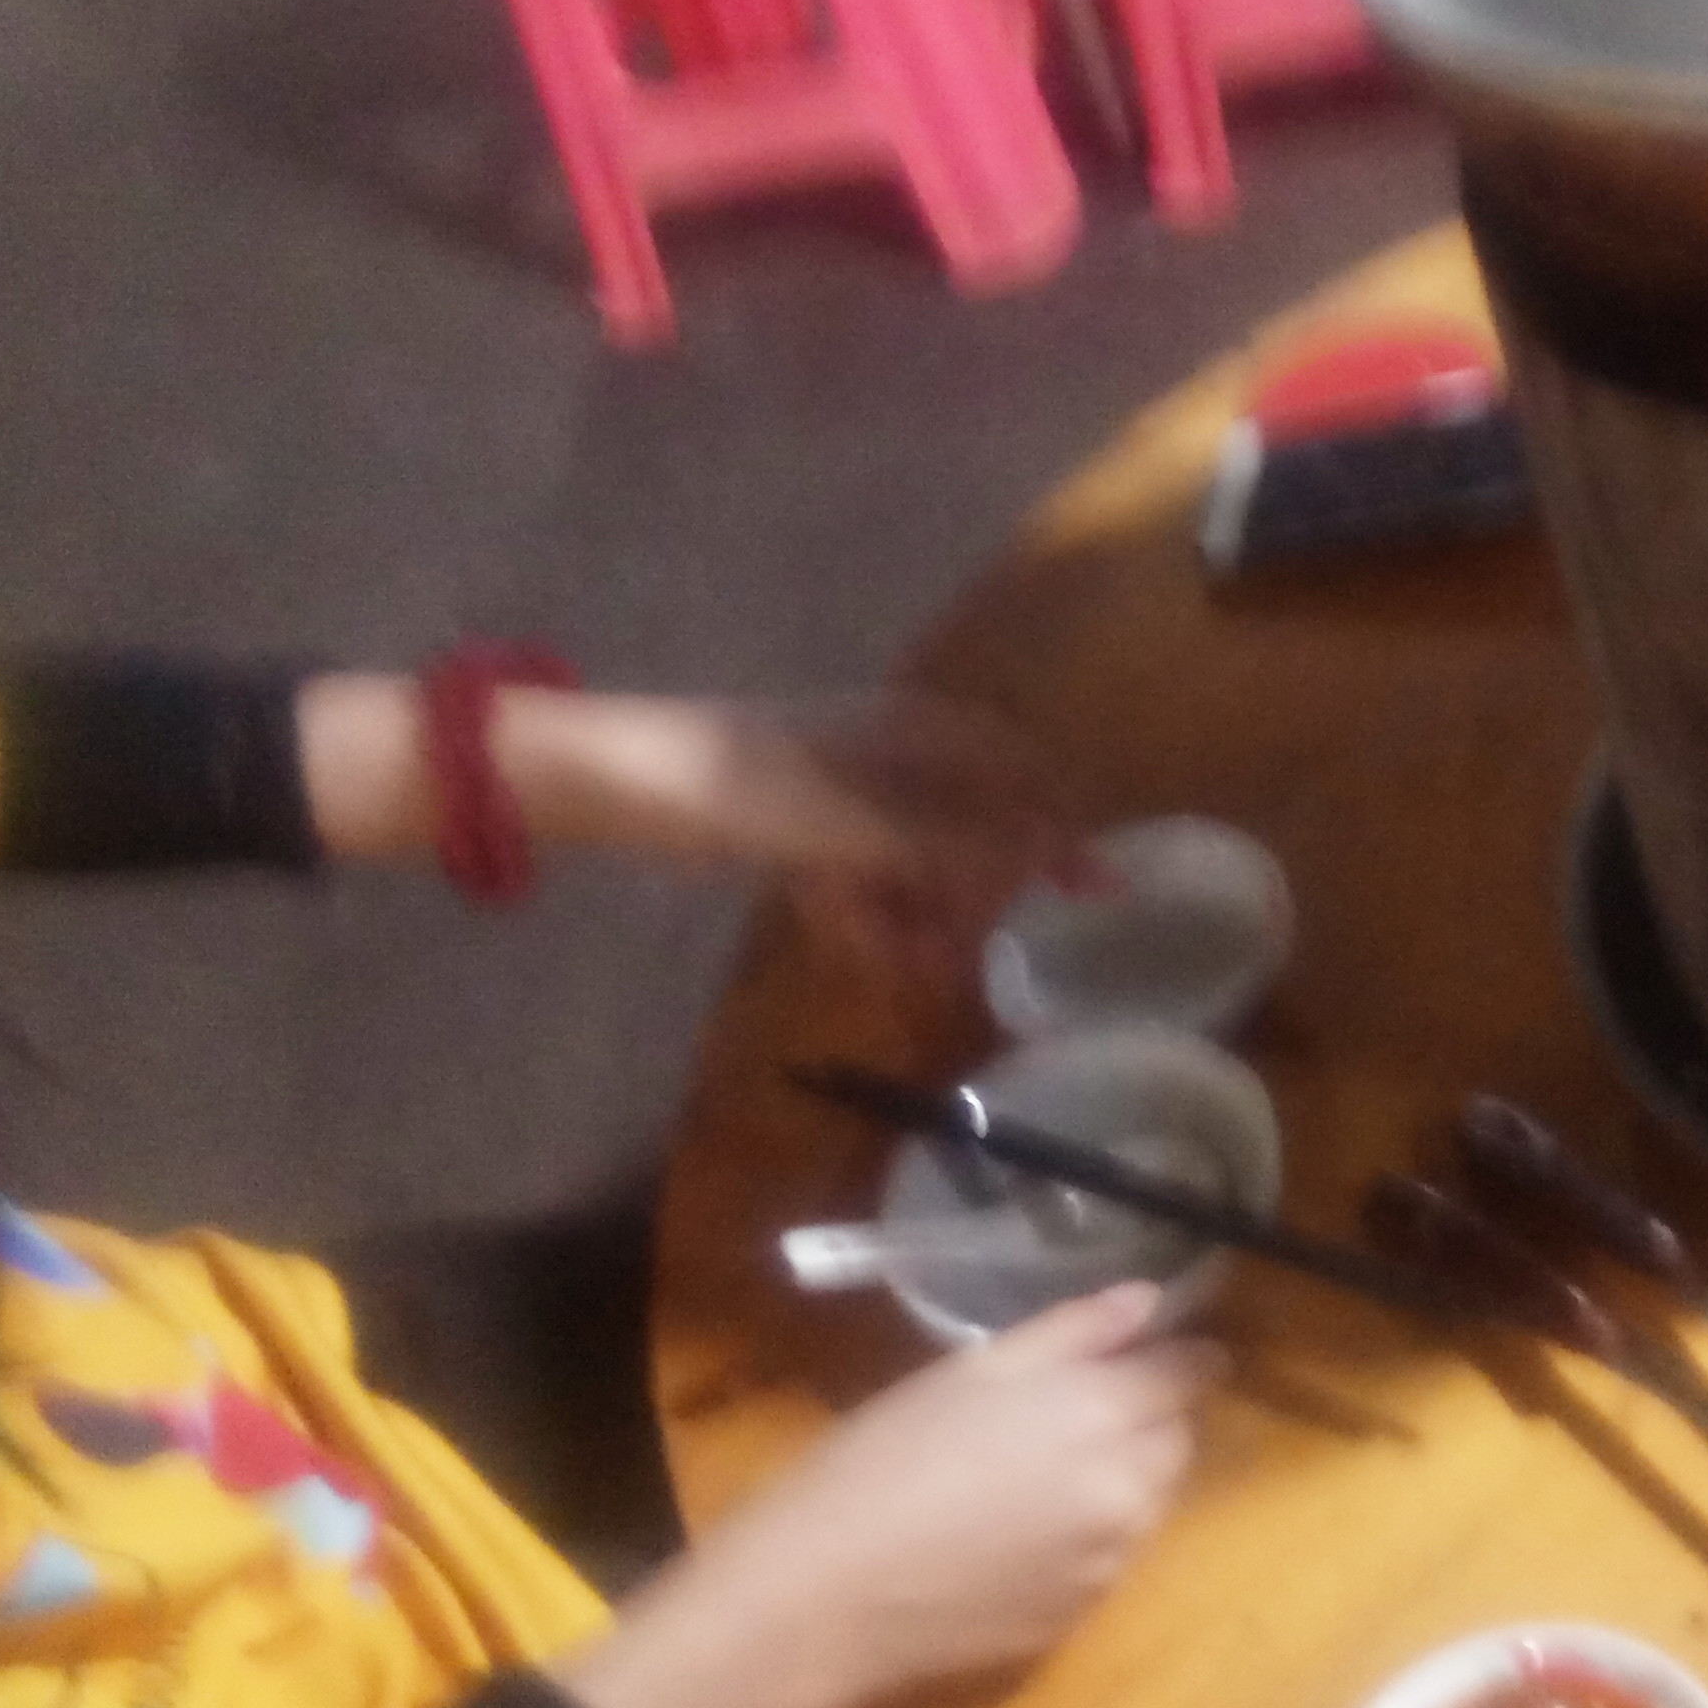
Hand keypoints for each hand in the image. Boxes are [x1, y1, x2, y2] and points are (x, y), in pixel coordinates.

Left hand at [495, 689, 1087, 976]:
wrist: (614, 781)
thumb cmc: (740, 790)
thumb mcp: (860, 826)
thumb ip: (957, 841)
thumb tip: (1055, 849)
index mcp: (916, 732)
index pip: (1021, 773)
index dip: (1059, 830)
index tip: (1093, 896)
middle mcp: (890, 752)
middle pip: (968, 823)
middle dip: (979, 890)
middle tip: (982, 955)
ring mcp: (842, 789)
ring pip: (912, 858)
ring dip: (920, 914)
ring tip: (921, 975)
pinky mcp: (797, 824)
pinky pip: (858, 873)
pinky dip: (865, 913)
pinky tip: (864, 953)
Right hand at [550, 1284, 1221, 1707]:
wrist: (826, 1598)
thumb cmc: (881, 1459)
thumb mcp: (968, 1371)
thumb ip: (1072, 1332)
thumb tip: (1148, 1299)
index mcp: (1101, 1413)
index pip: (1189, 1374)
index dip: (1181, 1356)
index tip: (1165, 1348)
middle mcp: (1128, 1489)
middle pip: (1178, 1441)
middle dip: (1150, 1419)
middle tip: (1079, 1411)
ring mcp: (1110, 1562)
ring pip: (1149, 1503)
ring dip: (1122, 1479)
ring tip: (1039, 1474)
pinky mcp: (1082, 1618)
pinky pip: (1110, 1559)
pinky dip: (1088, 1537)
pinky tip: (1017, 1534)